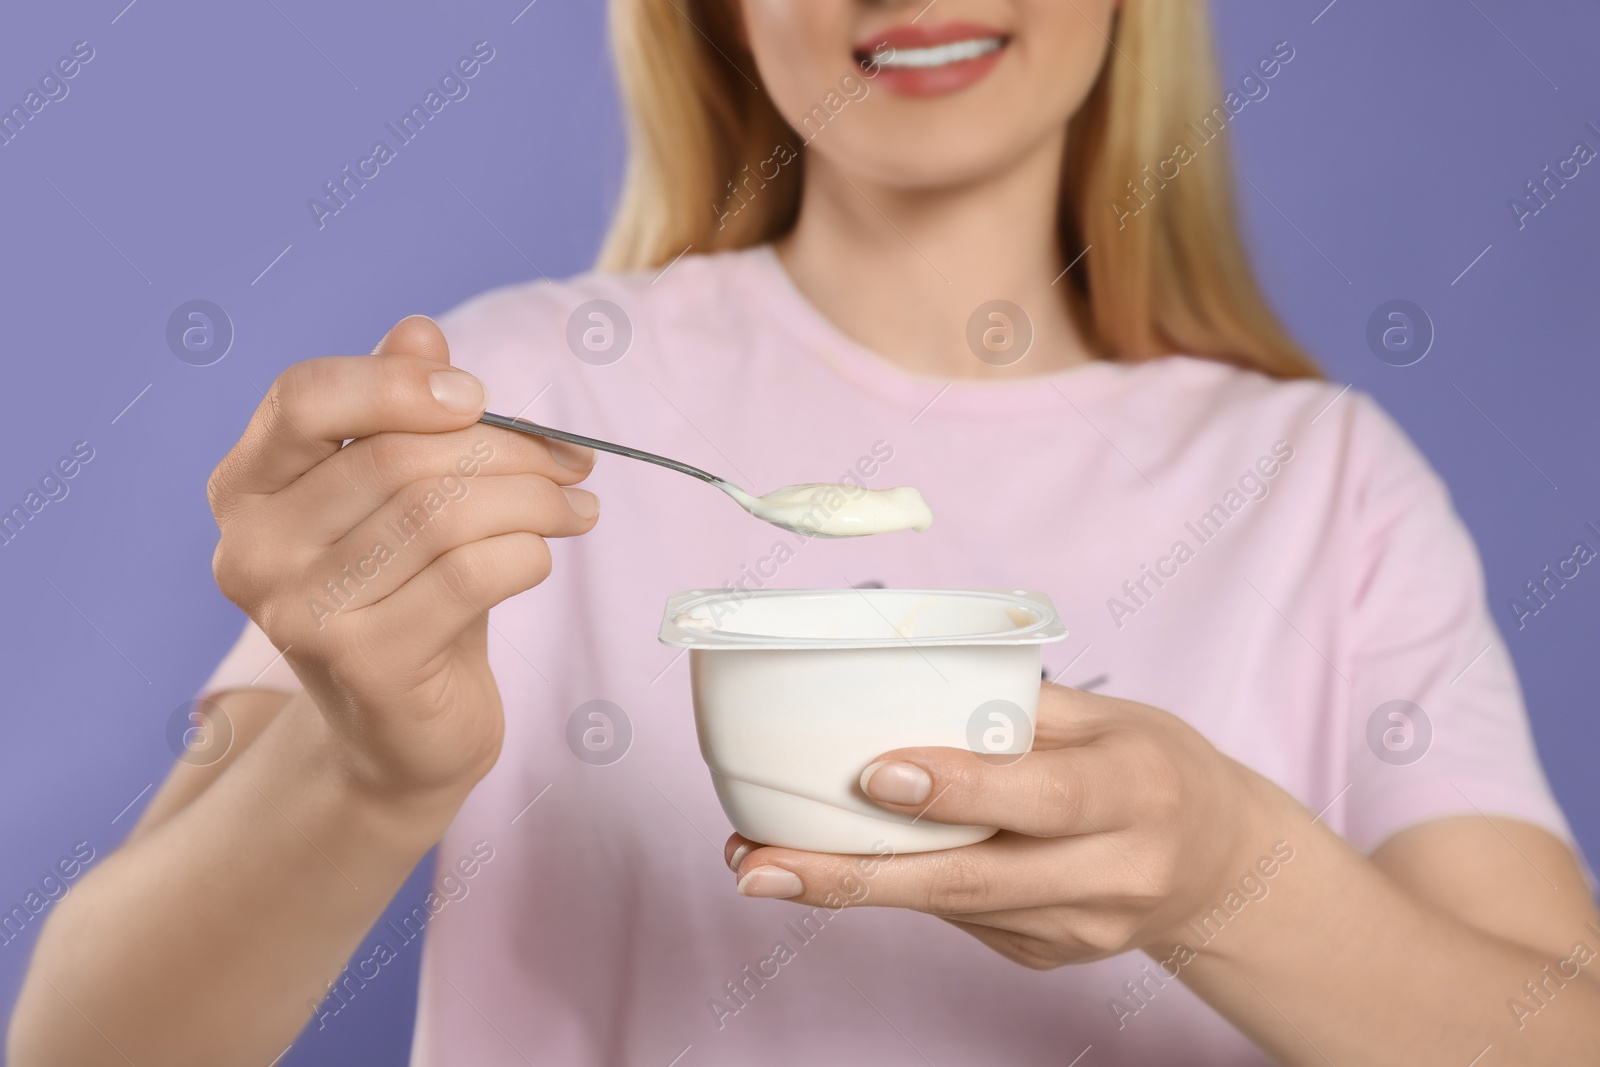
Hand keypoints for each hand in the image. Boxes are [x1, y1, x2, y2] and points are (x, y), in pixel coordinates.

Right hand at [207, 316, 599, 797]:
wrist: (401, 732)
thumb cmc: (404, 595)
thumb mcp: (397, 498)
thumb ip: (398, 412)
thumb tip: (420, 332)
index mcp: (247, 487)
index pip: (305, 396)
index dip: (398, 383)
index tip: (479, 397)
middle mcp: (252, 548)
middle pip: (397, 457)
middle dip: (507, 450)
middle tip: (571, 462)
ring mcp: (299, 611)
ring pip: (444, 514)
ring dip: (535, 500)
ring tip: (577, 506)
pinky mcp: (364, 662)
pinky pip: (472, 575)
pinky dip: (527, 554)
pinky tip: (544, 557)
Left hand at [723, 682, 1272, 968]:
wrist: (1222, 868)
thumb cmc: (1153, 767)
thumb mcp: (1109, 717)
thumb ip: (1018, 705)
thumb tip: (901, 679)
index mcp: (1137, 792)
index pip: (1040, 797)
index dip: (957, 789)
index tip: (873, 776)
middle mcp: (1115, 873)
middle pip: (970, 882)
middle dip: (852, 876)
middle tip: (758, 864)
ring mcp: (1081, 930)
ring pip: (951, 909)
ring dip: (849, 888)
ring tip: (761, 864)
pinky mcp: (1050, 956)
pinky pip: (962, 918)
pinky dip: (900, 888)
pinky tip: (849, 864)